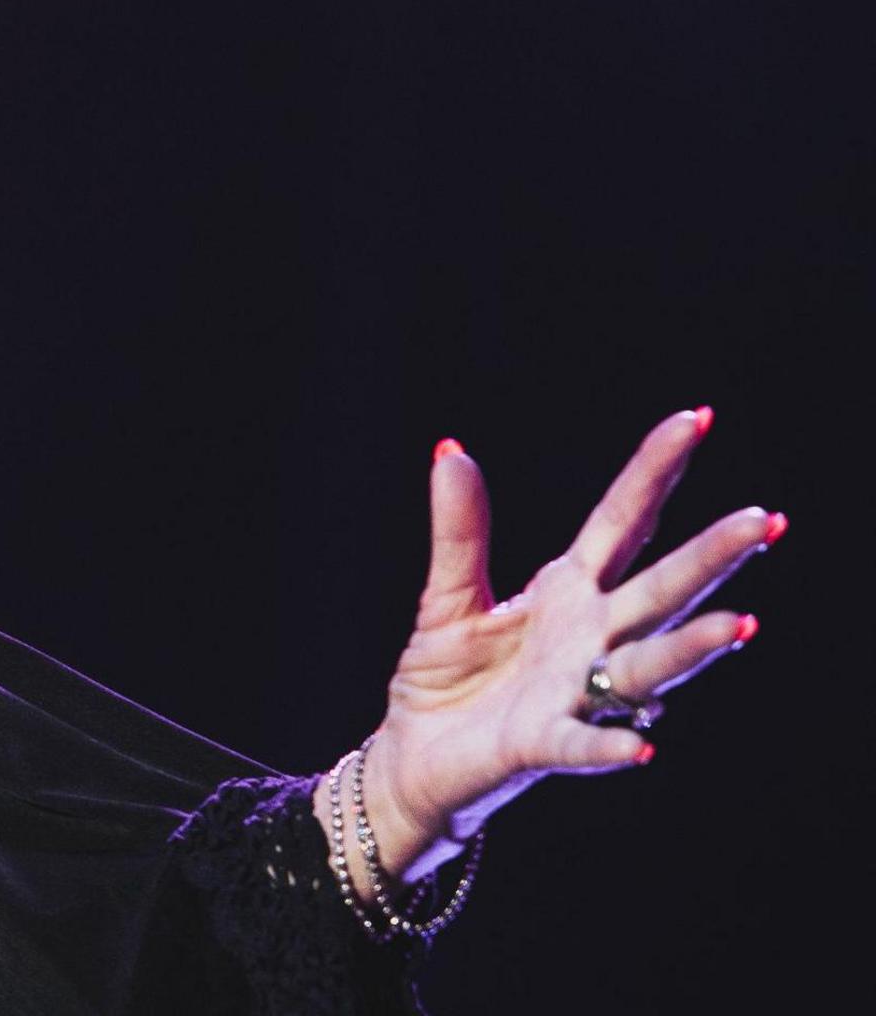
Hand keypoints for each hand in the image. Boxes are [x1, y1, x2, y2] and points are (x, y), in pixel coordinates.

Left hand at [355, 408, 776, 884]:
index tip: (695, 418)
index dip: (655, 472)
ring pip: (644, 666)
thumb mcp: (450, 595)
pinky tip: (643, 747)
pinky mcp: (540, 745)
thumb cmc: (446, 681)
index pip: (623, 523)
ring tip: (738, 625)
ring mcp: (572, 694)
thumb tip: (451, 449)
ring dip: (690, 649)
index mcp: (569, 593)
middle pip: (658, 591)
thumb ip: (460, 531)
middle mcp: (588, 640)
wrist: (415, 760)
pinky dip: (611, 747)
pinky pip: (583, 746)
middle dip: (710, 559)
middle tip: (763, 521)